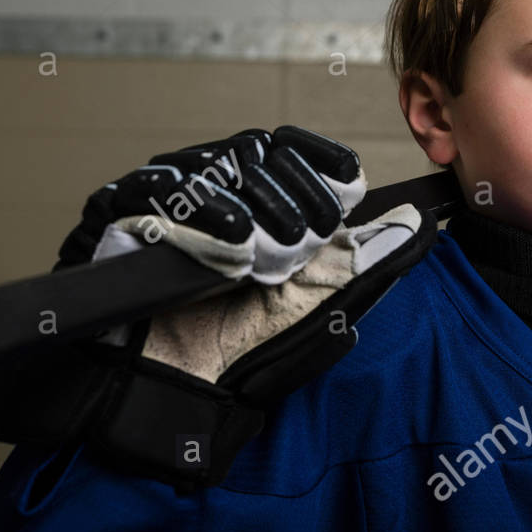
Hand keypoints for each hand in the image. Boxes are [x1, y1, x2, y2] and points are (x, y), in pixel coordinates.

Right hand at [0, 126, 437, 490]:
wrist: (172, 382)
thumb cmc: (239, 340)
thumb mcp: (312, 299)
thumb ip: (358, 260)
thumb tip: (415, 223)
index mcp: (247, 194)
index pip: (283, 149)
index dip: (317, 156)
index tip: (352, 179)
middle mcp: (202, 185)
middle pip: (250, 152)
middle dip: (290, 187)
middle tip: (312, 230)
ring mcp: (158, 194)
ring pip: (209, 165)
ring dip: (252, 200)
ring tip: (271, 245)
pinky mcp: (115, 209)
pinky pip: (157, 190)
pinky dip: (201, 209)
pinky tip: (233, 236)